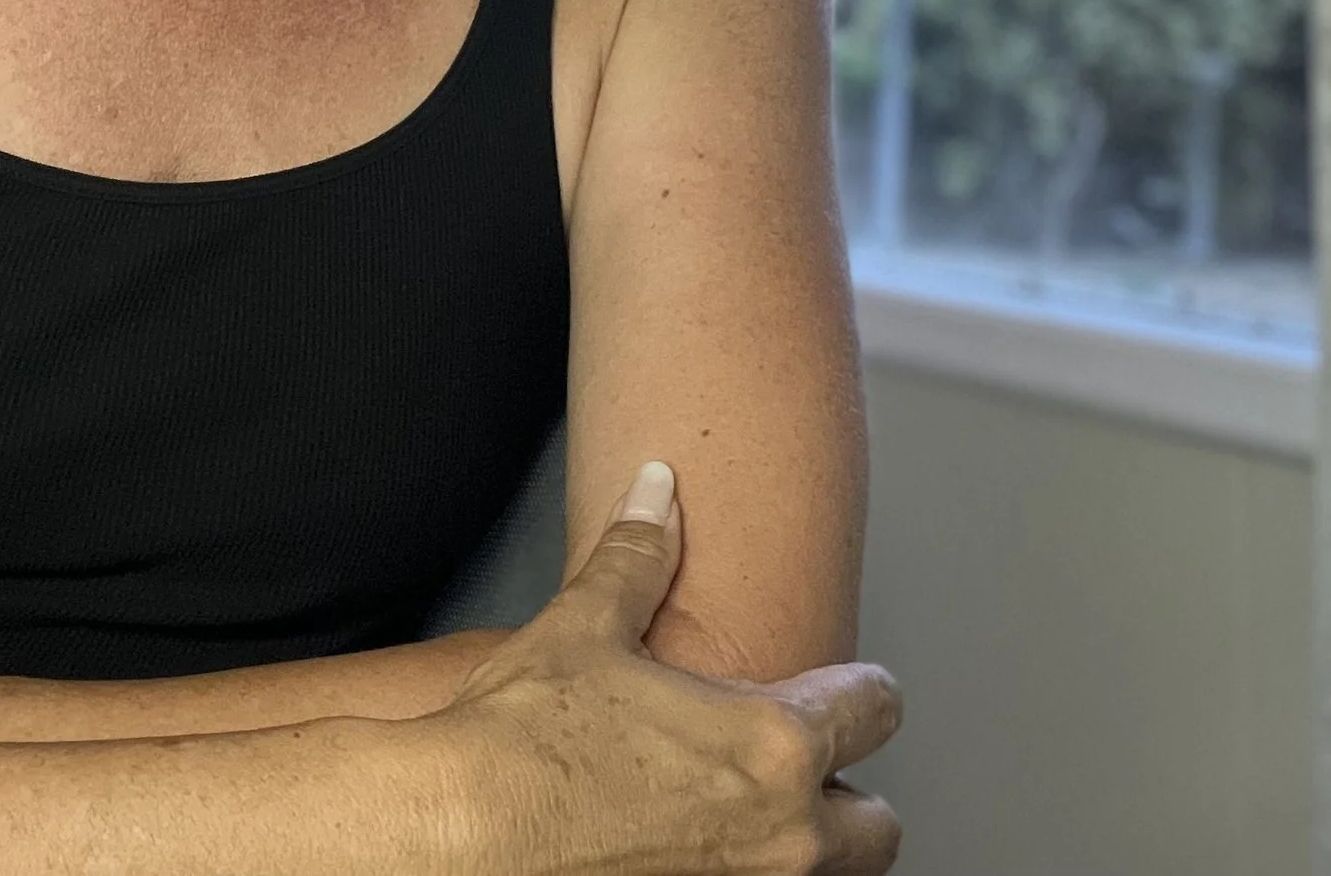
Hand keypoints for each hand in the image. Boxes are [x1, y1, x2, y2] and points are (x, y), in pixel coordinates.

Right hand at [437, 462, 900, 874]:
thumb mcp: (584, 625)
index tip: (842, 686)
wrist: (455, 835)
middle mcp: (779, 832)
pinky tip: (687, 846)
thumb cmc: (518, 742)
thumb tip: (657, 492)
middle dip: (843, 794)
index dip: (859, 689)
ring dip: (800, 844)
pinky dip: (735, 869)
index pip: (875, 708)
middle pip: (875, 827)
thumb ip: (639, 555)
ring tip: (740, 809)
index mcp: (771, 743)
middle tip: (795, 766)